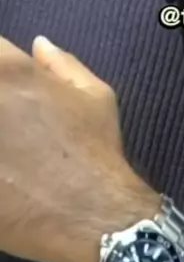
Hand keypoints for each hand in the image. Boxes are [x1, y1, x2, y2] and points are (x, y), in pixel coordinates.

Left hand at [0, 36, 160, 261]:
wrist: (90, 216)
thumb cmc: (96, 151)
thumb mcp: (94, 96)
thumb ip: (61, 64)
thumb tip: (39, 45)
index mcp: (10, 70)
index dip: (1, 73)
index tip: (9, 95)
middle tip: (10, 128)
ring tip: (8, 149)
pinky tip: (4, 174)